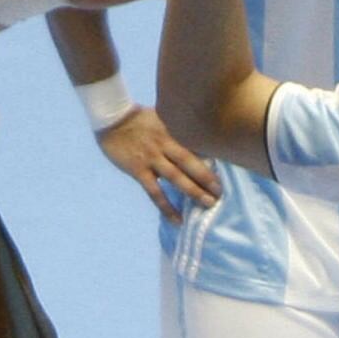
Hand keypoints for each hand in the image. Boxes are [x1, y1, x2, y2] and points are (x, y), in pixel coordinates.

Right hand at [95, 102, 219, 219]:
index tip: (227, 169)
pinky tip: (177, 219)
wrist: (111, 119)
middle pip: (190, 163)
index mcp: (172, 131)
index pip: (196, 145)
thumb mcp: (162, 117)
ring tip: (208, 204)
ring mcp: (151, 158)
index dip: (212, 158)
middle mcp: (164, 144)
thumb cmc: (138, 118)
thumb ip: (178, 129)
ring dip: (193, 191)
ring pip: (176, 178)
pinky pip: (155, 192)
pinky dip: (167, 207)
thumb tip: (198, 140)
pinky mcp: (138, 170)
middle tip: (222, 191)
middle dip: (208, 178)